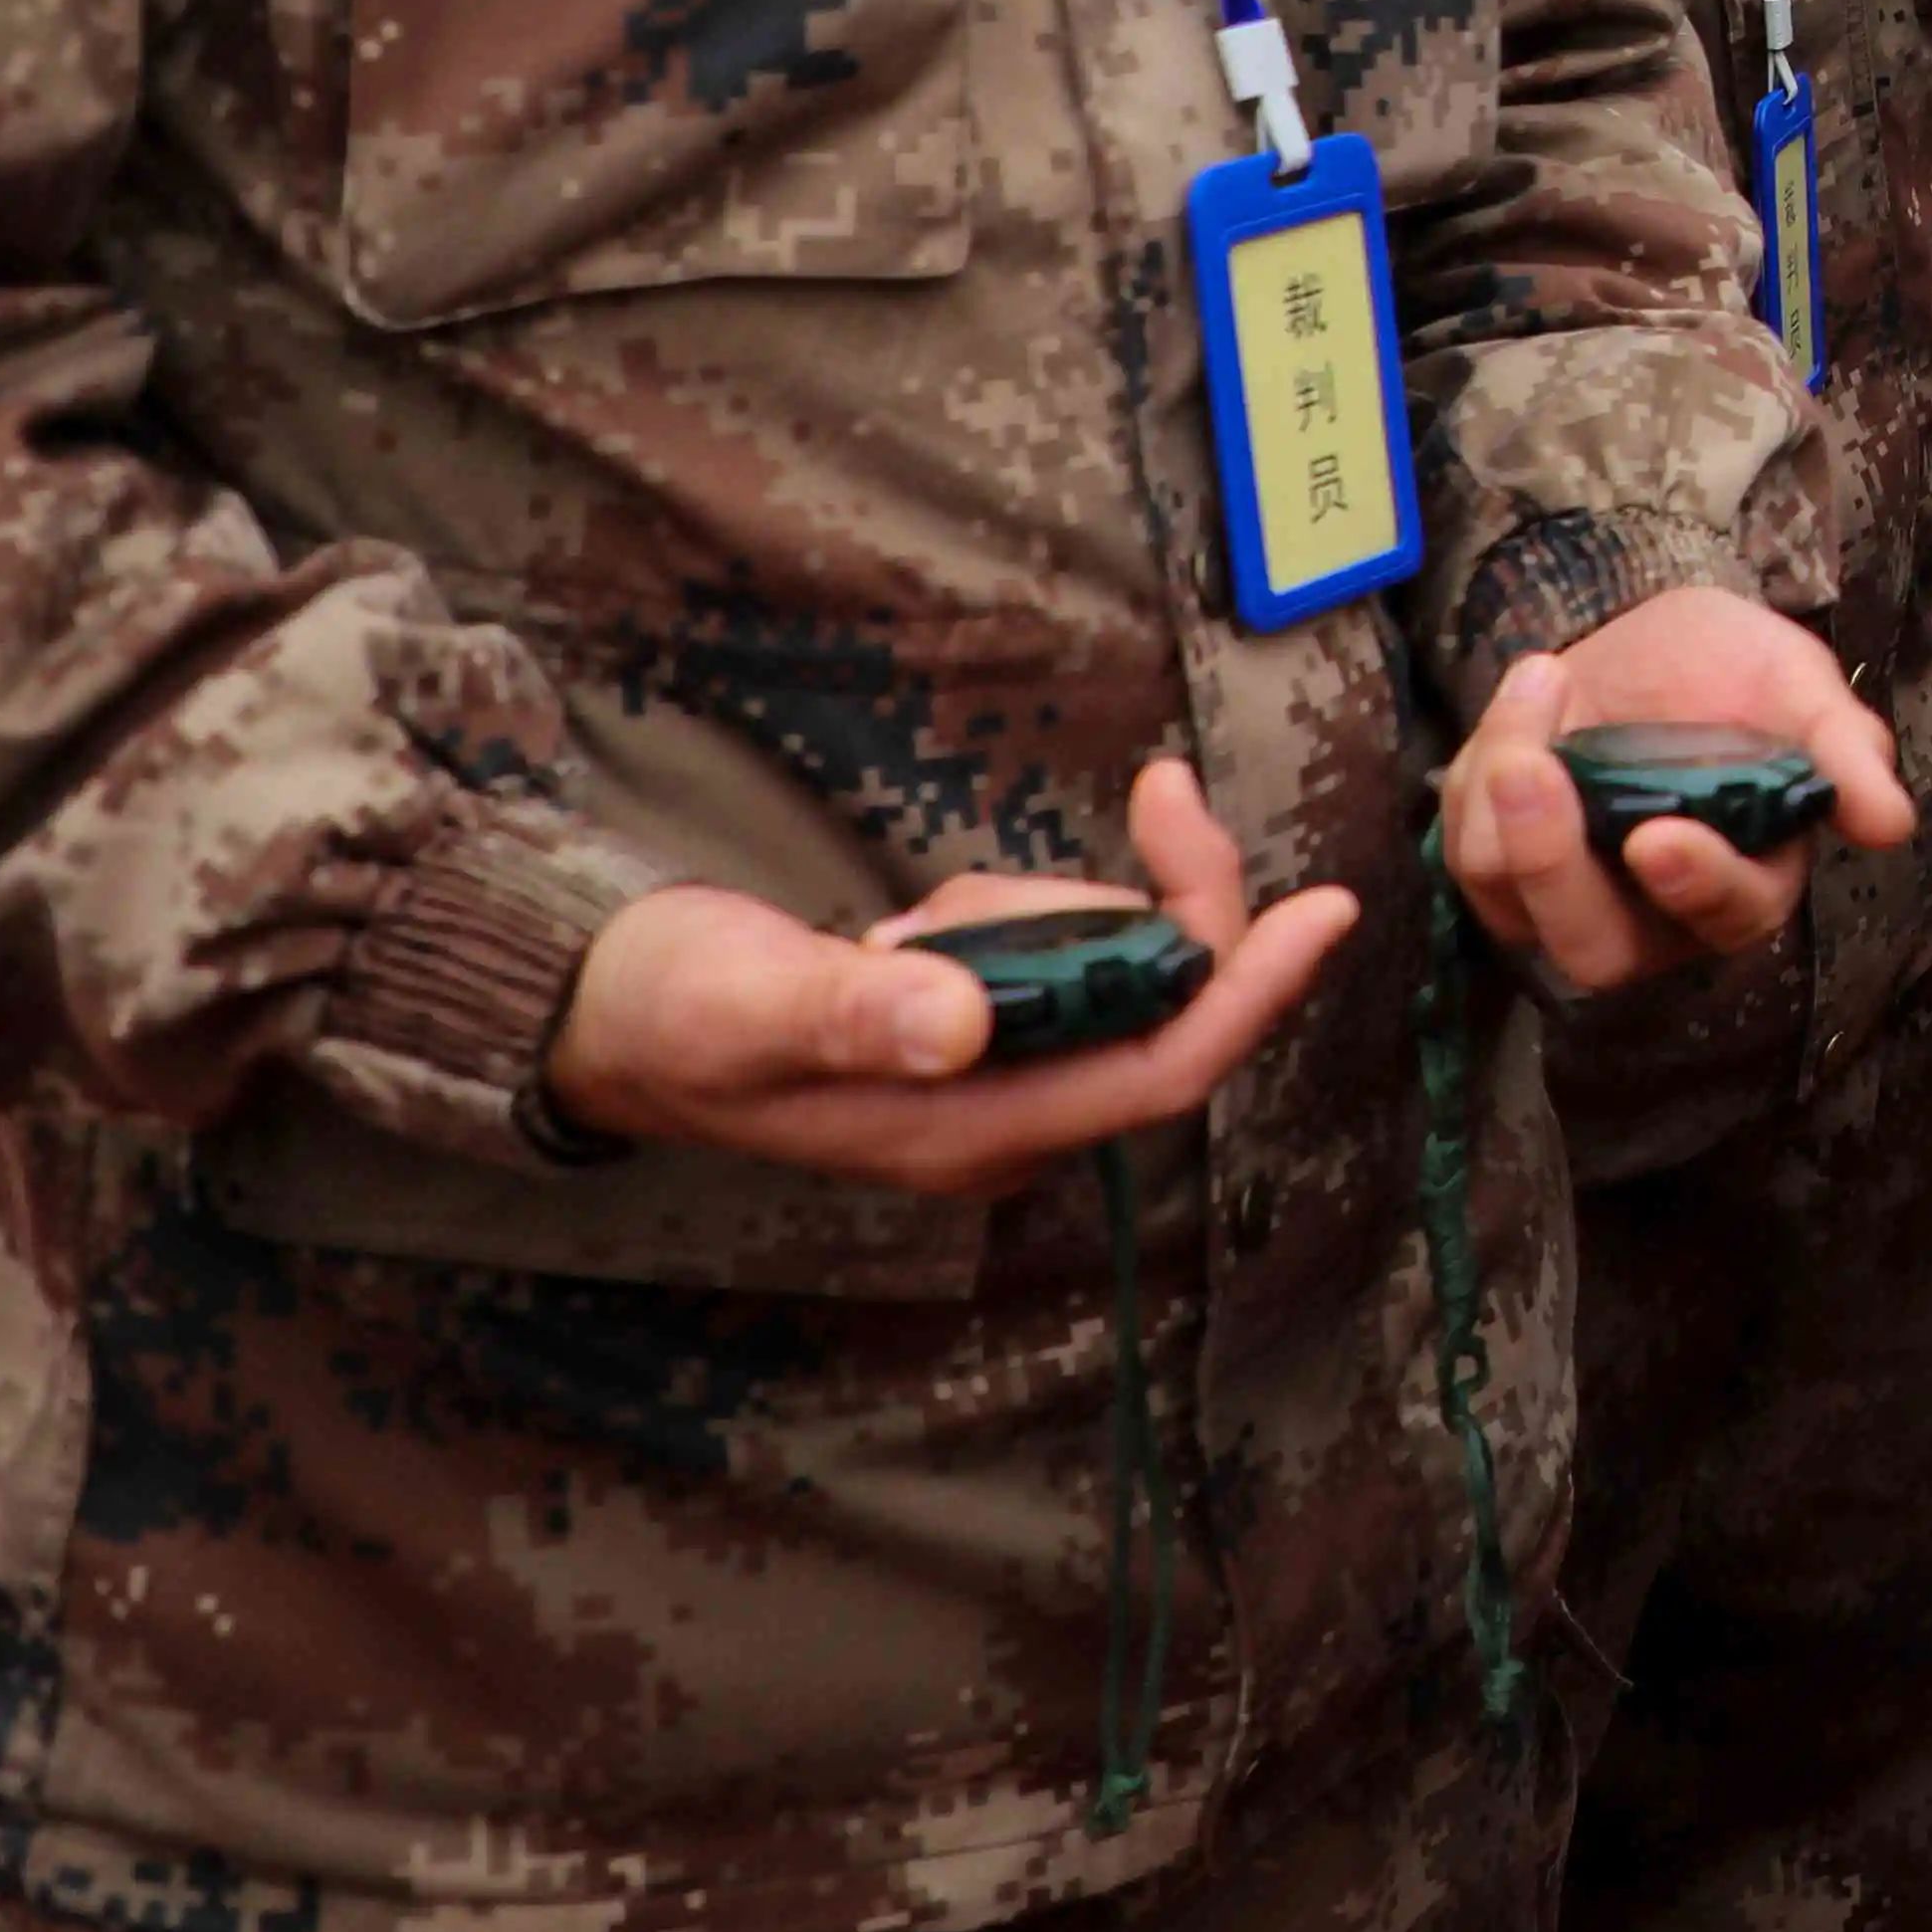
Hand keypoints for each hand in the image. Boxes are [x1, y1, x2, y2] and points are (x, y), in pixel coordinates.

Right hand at [544, 758, 1350, 1199]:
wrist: (608, 1017)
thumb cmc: (673, 1013)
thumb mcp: (745, 1003)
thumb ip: (851, 1011)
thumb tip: (963, 1020)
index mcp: (970, 1134)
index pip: (1160, 1072)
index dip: (1252, 996)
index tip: (1324, 907)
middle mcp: (1004, 1122)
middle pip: (1156, 1006)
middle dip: (1154, 901)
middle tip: (1150, 796)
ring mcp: (993, 1083)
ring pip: (1103, 963)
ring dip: (1047, 907)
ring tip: (904, 922)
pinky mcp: (977, 1036)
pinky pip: (1052, 953)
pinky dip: (1008, 913)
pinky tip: (910, 925)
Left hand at [1440, 581, 1912, 993]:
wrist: (1659, 637)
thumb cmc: (1744, 673)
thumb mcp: (1804, 691)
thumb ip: (1845, 753)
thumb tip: (1889, 823)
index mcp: (1745, 885)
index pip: (1725, 915)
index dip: (1693, 886)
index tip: (1658, 835)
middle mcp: (1655, 916)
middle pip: (1593, 946)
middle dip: (1551, 862)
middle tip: (1529, 764)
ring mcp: (1569, 898)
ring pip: (1510, 896)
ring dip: (1503, 787)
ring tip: (1546, 674)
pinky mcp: (1504, 868)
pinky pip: (1465, 850)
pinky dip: (1475, 774)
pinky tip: (1528, 700)